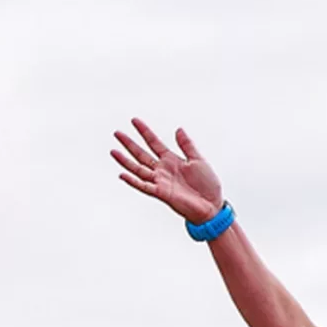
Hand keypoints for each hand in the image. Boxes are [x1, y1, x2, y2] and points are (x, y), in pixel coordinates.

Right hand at [111, 119, 225, 223]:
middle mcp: (163, 170)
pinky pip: (144, 186)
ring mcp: (160, 181)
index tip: (134, 121)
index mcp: (172, 160)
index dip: (145, 132)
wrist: (212, 206)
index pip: (154, 143)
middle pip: (141, 154)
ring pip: (138, 169)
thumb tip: (179, 129)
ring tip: (113, 151)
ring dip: (125, 161)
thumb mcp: (199, 160)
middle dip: (129, 144)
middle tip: (117, 133)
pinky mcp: (161, 193)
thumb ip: (187, 145)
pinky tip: (122, 174)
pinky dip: (133, 181)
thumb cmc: (207, 185)